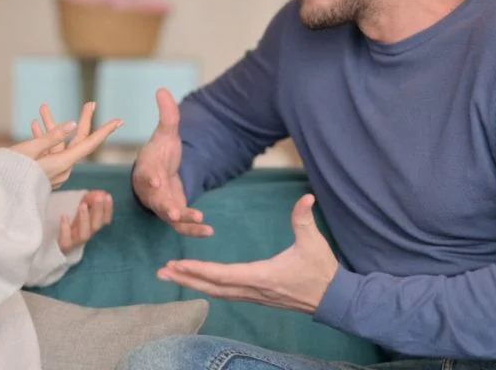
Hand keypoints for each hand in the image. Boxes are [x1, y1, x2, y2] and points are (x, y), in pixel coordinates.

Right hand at [11, 105, 121, 187]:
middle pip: (76, 141)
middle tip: (91, 103)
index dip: (104, 131)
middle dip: (81, 121)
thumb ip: (51, 137)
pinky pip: (49, 152)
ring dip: (50, 126)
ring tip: (42, 108)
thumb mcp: (30, 150)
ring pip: (58, 145)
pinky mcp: (44, 173)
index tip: (119, 121)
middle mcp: (62, 168)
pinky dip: (43, 138)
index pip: (89, 144)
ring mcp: (53, 172)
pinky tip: (34, 125)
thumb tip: (72, 125)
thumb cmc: (11, 172)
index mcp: (61, 163)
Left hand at [58, 190, 112, 254]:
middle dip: (98, 211)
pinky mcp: (64, 245)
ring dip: (85, 219)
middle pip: (96, 226)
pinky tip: (64, 215)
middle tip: (98, 198)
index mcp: (92, 225)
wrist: (55, 241)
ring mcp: (75, 240)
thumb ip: (91, 198)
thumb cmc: (71, 221)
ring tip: (83, 205)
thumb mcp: (81, 206)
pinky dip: (66, 229)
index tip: (107, 196)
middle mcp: (87, 233)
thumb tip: (101, 193)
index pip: (105, 219)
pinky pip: (66, 241)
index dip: (108, 209)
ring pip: (84, 235)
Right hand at [132, 89, 211, 236]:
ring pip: (170, 217)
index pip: (146, 174)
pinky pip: (182, 226)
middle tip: (174, 211)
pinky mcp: (175, 215)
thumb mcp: (166, 133)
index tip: (156, 180)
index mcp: (148, 170)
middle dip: (165, 206)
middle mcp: (153, 191)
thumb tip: (162, 89)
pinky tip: (210, 231)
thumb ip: (167, 115)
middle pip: (156, 200)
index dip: (150, 178)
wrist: (157, 173)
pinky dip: (194, 231)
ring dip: (184, 220)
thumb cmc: (160, 153)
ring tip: (200, 220)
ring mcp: (163, 205)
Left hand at [155, 194, 338, 314]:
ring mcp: (255, 296)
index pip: (224, 275)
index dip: (200, 270)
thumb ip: (304, 219)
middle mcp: (254, 289)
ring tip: (170, 276)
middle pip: (213, 287)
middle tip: (161, 272)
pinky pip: (226, 294)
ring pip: (217, 292)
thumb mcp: (314, 242)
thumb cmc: (322, 270)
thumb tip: (306, 197)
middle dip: (186, 279)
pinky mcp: (257, 297)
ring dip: (193, 284)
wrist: (334, 298)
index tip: (178, 265)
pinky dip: (208, 287)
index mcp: (263, 276)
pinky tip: (197, 282)